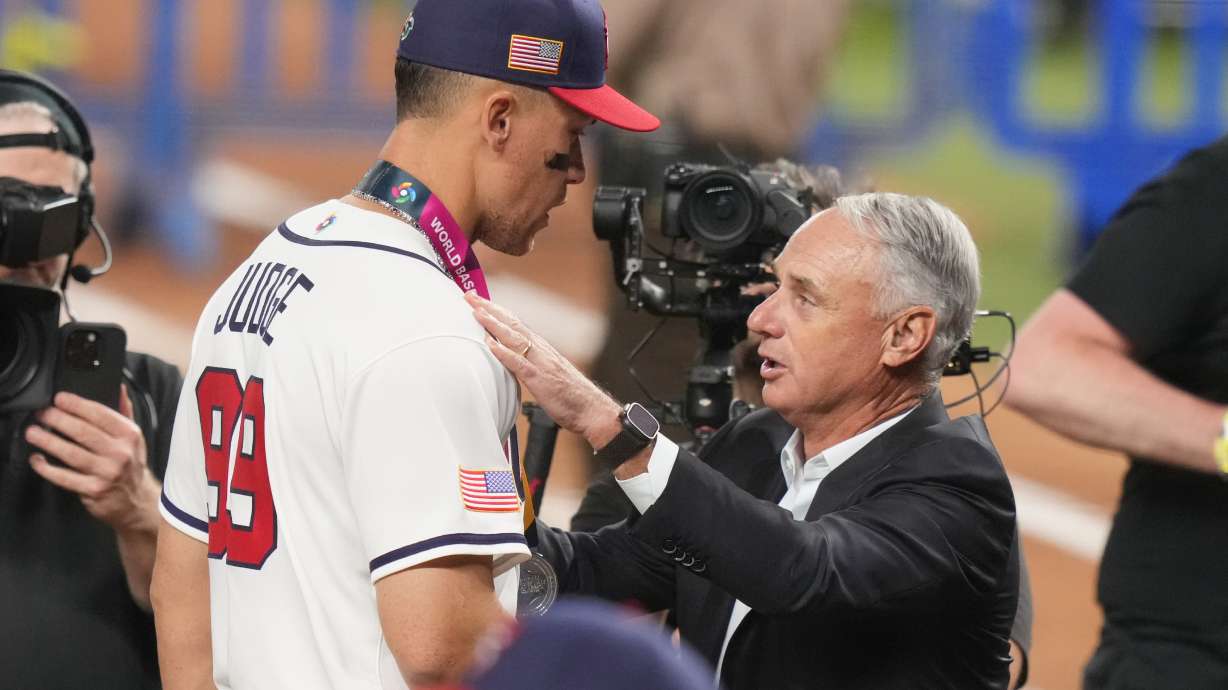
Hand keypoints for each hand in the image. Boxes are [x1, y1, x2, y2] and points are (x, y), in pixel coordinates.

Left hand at [25, 388, 160, 533]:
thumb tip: (120, 388)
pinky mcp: (94, 489)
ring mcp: (107, 472)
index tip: (59, 399)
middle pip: (83, 432)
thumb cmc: (130, 466)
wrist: (136, 501)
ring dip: (48, 441)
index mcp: (130, 435)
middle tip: (42, 413)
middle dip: (58, 419)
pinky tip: (37, 459)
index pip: (100, 414)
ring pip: (71, 453)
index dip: (77, 404)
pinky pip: (64, 477)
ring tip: (33, 432)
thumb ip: (124, 412)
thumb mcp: (134, 438)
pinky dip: (47, 468)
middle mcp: (120, 453)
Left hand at [467, 292, 622, 448]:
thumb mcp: (548, 374)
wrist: (591, 409)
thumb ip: (531, 364)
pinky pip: (518, 363)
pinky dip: (504, 352)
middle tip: (470, 295)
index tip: (480, 301)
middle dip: (490, 309)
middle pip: (511, 324)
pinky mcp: (540, 378)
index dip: (497, 311)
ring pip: (513, 337)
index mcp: (541, 348)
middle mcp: (540, 350)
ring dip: (493, 324)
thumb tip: (514, 360)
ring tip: (476, 312)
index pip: (515, 324)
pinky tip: (491, 345)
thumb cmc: (571, 396)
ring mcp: (540, 362)